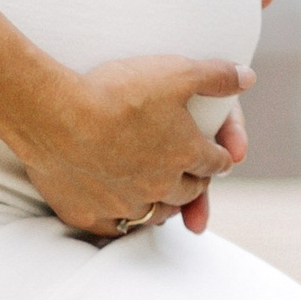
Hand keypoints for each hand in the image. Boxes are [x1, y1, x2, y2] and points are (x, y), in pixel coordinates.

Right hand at [4, 53, 254, 243]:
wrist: (52, 115)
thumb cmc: (114, 91)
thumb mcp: (175, 71)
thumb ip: (216, 75)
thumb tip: (248, 76)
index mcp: (185, 154)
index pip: (215, 162)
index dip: (219, 156)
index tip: (219, 156)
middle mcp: (160, 186)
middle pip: (189, 192)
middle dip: (196, 184)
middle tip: (194, 179)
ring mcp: (124, 204)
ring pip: (156, 214)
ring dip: (164, 206)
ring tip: (163, 198)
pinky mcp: (89, 215)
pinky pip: (113, 227)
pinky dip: (121, 220)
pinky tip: (120, 213)